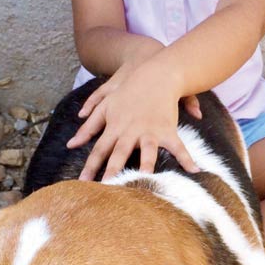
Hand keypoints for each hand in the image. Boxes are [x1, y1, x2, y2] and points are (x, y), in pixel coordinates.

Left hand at [66, 66, 199, 180]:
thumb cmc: (127, 92)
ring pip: (146, 151)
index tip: (82, 183)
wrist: (154, 75)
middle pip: (119, 154)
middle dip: (113, 172)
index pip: (99, 150)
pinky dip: (186, 158)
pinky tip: (194, 171)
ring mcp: (149, 131)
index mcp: (114, 128)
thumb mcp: (104, 106)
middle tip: (108, 190)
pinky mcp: (167, 129)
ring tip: (146, 181)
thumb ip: (88, 127)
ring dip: (146, 166)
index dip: (90, 167)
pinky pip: (177, 146)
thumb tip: (70, 145)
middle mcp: (130, 131)